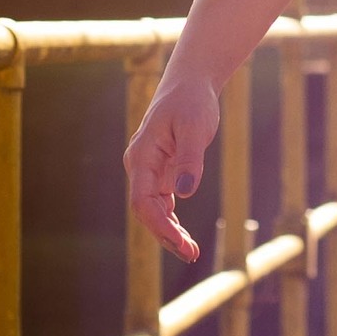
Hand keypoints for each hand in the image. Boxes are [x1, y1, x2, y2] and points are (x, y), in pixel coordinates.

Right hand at [123, 75, 220, 261]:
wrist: (191, 82)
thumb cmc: (192, 101)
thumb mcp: (195, 126)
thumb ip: (190, 158)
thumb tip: (185, 191)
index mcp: (142, 156)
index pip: (143, 201)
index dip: (159, 225)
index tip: (180, 242)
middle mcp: (141, 166)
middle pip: (147, 210)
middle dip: (166, 235)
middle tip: (192, 253)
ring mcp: (150, 170)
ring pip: (154, 209)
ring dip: (170, 231)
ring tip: (191, 251)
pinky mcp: (162, 170)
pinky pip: (162, 201)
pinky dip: (172, 219)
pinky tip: (183, 236)